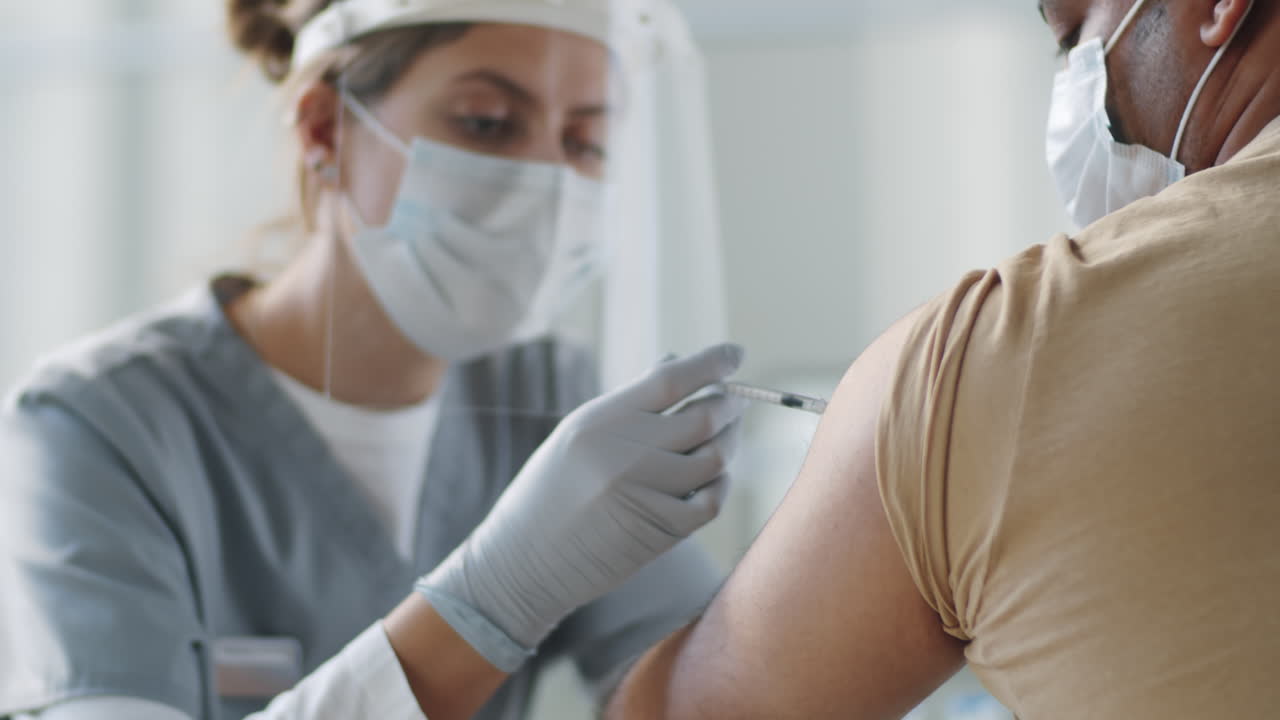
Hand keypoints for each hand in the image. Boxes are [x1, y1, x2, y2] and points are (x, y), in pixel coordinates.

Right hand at [415, 343, 746, 670]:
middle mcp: (625, 453)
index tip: (735, 352)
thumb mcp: (578, 434)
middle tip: (735, 401)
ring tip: (726, 437)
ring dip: (731, 443)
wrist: (523, 560)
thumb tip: (677, 363)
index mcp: (602, 420)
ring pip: (716, 458)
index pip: (671, 379)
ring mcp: (644, 494)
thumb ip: (630, 402)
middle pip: (704, 417)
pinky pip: (711, 500)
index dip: (711, 362)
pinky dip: (720, 484)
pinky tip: (713, 478)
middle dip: (730, 404)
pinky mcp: (659, 531)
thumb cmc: (551, 491)